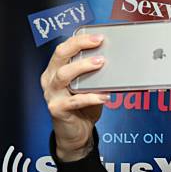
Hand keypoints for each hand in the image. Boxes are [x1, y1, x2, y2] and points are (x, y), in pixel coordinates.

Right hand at [40, 34, 108, 160]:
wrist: (76, 135)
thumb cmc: (84, 109)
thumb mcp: (91, 88)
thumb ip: (97, 77)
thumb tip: (118, 63)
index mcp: (56, 71)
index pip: (64, 49)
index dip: (79, 40)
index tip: (98, 36)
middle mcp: (50, 80)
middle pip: (61, 56)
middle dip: (79, 46)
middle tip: (99, 42)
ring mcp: (51, 94)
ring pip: (64, 75)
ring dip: (83, 67)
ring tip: (101, 63)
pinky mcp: (57, 109)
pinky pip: (74, 101)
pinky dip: (91, 97)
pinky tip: (105, 96)